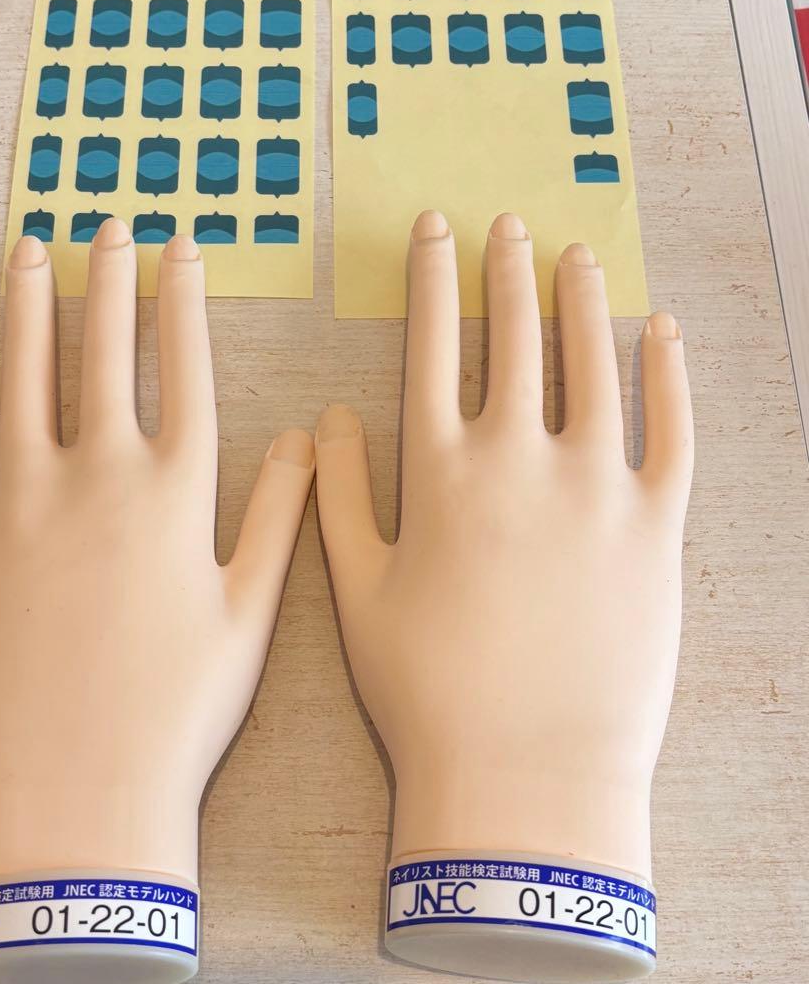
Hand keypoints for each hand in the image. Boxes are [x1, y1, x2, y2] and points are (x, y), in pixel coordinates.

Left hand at [0, 219, 312, 892]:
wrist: (68, 791)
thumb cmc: (173, 711)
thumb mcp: (248, 616)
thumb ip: (278, 516)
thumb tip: (305, 438)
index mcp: (175, 492)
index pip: (184, 370)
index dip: (183, 303)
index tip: (182, 250)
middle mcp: (98, 475)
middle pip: (103, 352)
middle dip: (109, 280)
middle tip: (109, 224)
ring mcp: (19, 498)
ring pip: (24, 375)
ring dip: (29, 306)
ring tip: (31, 249)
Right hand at [315, 210, 691, 980]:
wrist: (524, 772)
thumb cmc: (426, 687)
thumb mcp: (358, 589)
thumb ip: (339, 494)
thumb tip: (327, 416)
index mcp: (442, 472)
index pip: (433, 348)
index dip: (432, 282)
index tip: (435, 231)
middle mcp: (519, 459)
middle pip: (514, 340)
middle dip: (506, 274)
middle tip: (507, 225)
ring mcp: (595, 488)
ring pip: (592, 366)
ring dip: (580, 302)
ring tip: (575, 255)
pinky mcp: (656, 526)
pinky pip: (670, 430)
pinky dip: (668, 374)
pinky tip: (660, 330)